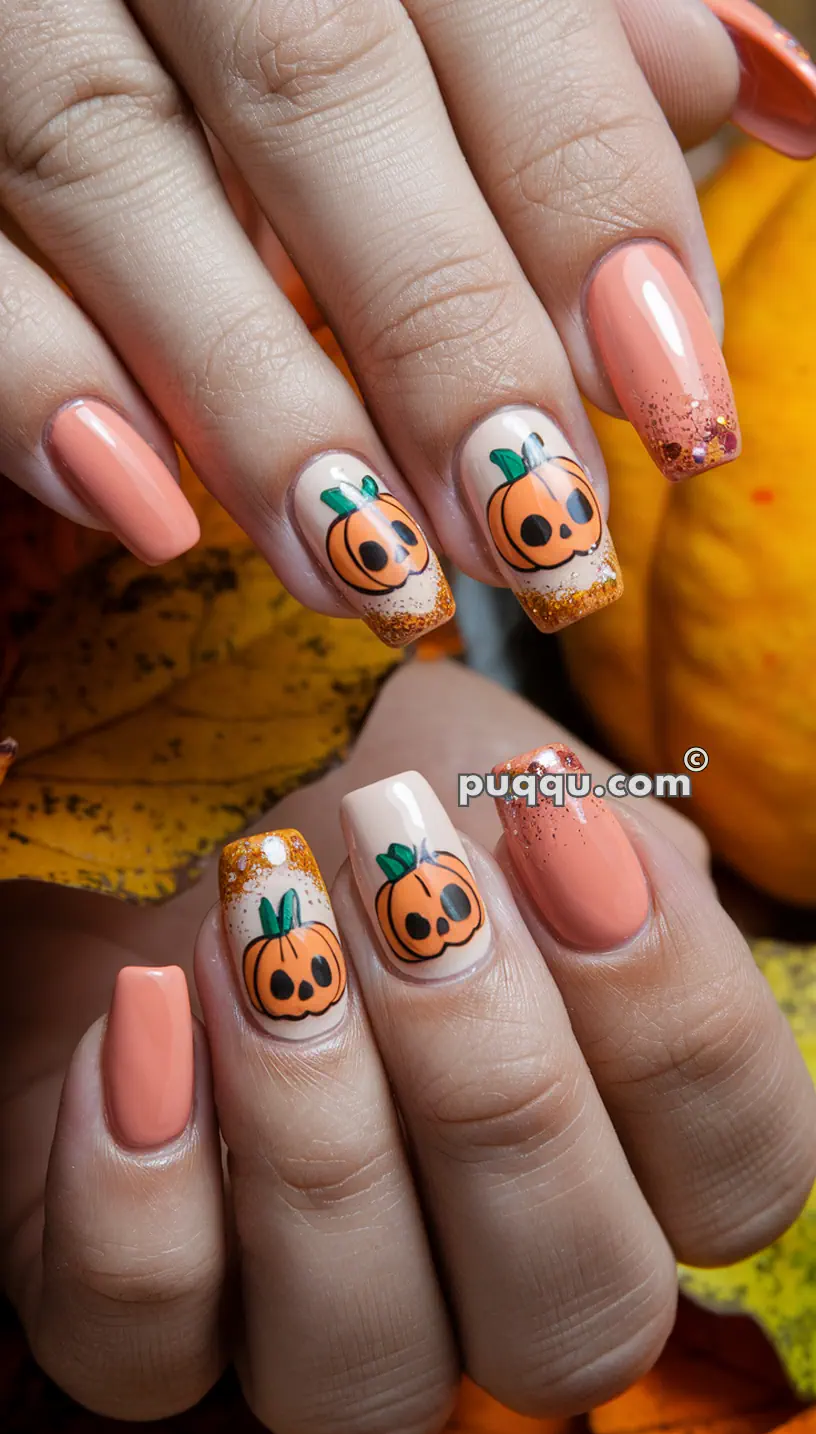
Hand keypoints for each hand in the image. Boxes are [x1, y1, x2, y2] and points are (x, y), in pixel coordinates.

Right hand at [0, 0, 813, 642]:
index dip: (591, 210)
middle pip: (320, 90)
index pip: (504, 16)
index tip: (672, 404)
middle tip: (534, 525)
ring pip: (118, 170)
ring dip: (260, 398)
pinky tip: (147, 512)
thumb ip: (563, 19)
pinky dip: (40, 382)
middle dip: (442, 330)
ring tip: (372, 571)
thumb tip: (737, 91)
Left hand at [2, 665, 812, 1433]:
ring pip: (369, 1377)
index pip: (740, 1175)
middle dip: (494, 1082)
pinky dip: (144, 1188)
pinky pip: (147, 1350)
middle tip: (407, 884)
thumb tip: (575, 839)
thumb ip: (574, 823)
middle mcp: (496, 1267)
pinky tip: (144, 1009)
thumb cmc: (356, 777)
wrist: (175, 788)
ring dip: (320, 1141)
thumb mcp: (485, 765)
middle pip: (581, 1316)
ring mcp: (324, 1312)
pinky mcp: (151, 1311)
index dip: (672, 1014)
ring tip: (261, 945)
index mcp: (626, 1144)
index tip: (557, 819)